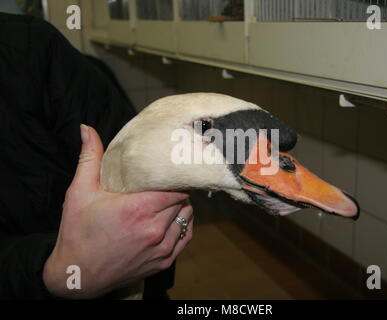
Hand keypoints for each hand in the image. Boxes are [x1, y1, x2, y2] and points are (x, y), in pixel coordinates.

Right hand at [43, 125, 192, 298]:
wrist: (77, 276)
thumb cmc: (78, 233)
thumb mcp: (79, 193)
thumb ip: (89, 159)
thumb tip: (87, 129)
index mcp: (138, 209)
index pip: (177, 187)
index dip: (178, 177)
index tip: (174, 170)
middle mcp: (154, 230)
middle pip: (184, 200)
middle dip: (179, 189)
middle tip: (170, 182)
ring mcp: (161, 248)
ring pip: (187, 218)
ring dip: (181, 207)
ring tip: (169, 200)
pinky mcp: (163, 262)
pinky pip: (185, 238)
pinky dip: (183, 226)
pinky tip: (171, 219)